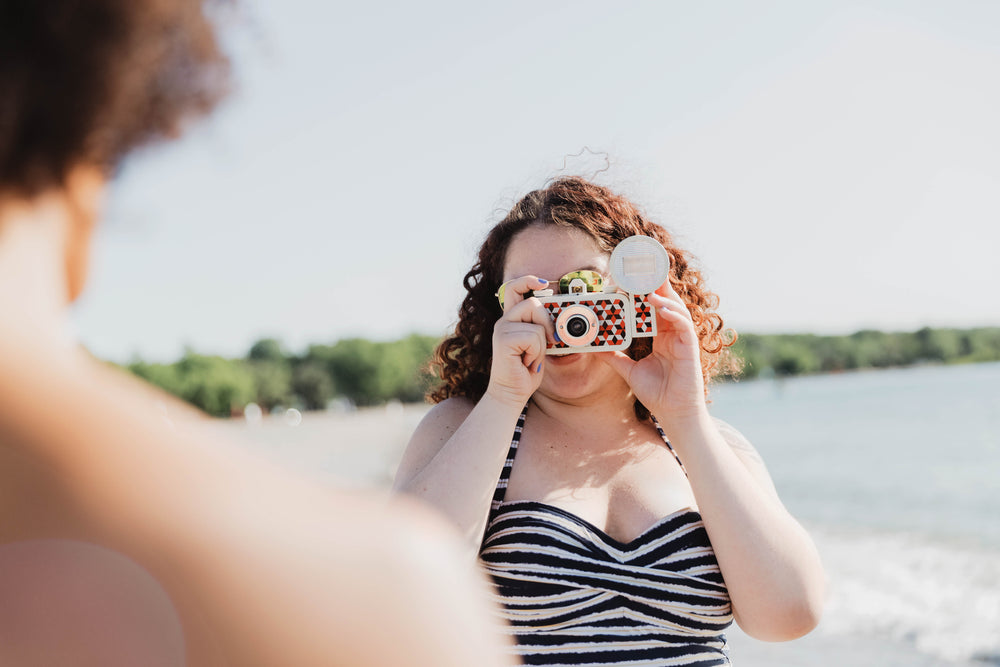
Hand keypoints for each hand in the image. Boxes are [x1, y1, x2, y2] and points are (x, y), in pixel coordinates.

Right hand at [485, 275, 554, 407]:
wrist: (511, 393)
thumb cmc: (526, 370)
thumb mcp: (539, 345)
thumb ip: (544, 328)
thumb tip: (561, 319)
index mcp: (511, 319)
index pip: (514, 288)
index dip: (528, 280)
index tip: (544, 282)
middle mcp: (504, 321)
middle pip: (532, 303)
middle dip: (547, 322)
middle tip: (549, 341)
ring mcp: (502, 330)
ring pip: (536, 324)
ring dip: (542, 345)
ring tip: (531, 358)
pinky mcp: (504, 340)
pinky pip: (533, 337)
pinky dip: (536, 353)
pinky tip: (526, 362)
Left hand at [598, 279, 707, 422]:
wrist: (672, 413)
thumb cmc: (656, 393)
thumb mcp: (628, 371)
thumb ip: (614, 357)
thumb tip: (594, 348)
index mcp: (660, 337)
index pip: (652, 309)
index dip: (644, 293)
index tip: (631, 280)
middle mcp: (672, 334)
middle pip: (666, 303)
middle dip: (657, 286)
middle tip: (644, 270)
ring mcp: (682, 340)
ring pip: (676, 310)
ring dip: (663, 298)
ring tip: (648, 290)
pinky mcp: (690, 348)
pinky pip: (684, 326)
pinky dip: (673, 315)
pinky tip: (661, 309)